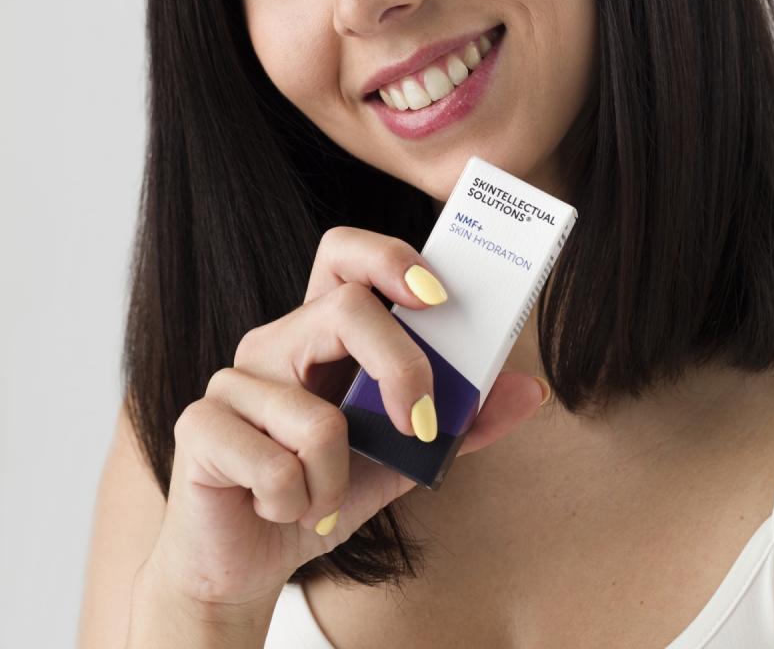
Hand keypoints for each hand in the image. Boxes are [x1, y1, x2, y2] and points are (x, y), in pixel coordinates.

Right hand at [130, 228, 544, 640]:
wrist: (246, 564)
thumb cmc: (319, 493)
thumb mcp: (401, 459)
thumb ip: (460, 424)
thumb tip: (529, 390)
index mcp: (318, 333)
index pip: (344, 254)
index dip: (390, 257)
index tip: (439, 298)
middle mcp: (273, 342)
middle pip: (345, 309)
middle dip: (401, 368)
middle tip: (421, 425)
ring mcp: (232, 380)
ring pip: (318, 416)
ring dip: (338, 481)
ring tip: (319, 500)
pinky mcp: (200, 426)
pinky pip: (277, 466)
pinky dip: (299, 506)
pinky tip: (280, 510)